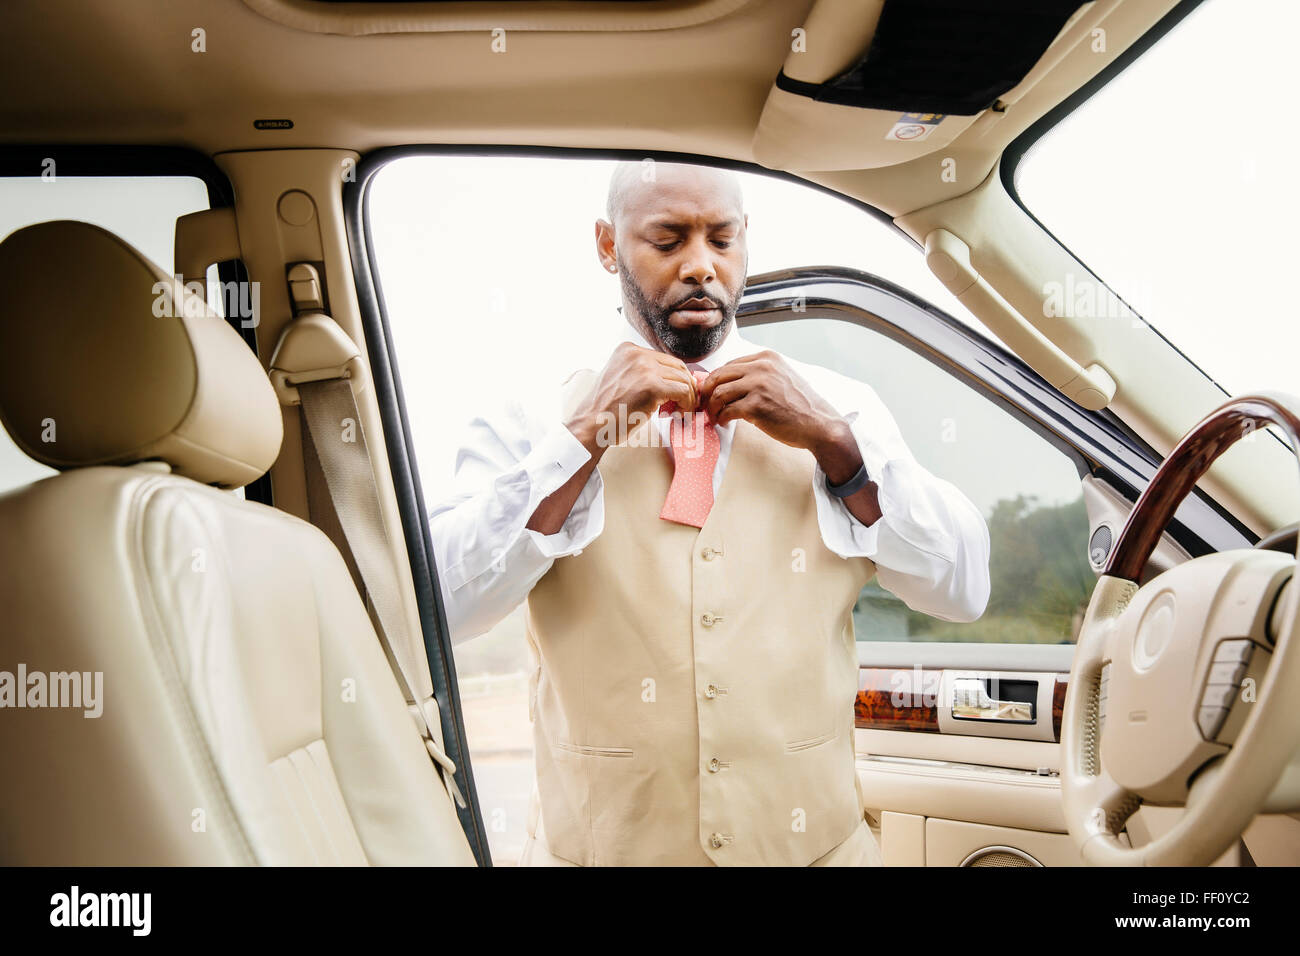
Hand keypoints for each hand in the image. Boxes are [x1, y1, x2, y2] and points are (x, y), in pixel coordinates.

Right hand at [565, 342, 698, 451]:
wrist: (591, 425)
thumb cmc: (605, 410)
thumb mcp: (621, 379)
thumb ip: (642, 374)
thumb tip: (673, 379)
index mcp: (628, 349)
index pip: (664, 359)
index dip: (675, 377)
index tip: (676, 393)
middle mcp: (637, 354)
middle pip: (677, 366)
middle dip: (685, 385)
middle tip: (683, 403)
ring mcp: (645, 369)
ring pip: (683, 379)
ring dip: (687, 397)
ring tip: (680, 411)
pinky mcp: (653, 387)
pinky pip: (683, 391)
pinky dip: (686, 404)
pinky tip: (680, 413)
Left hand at [697, 350, 847, 455]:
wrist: (819, 424)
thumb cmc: (799, 405)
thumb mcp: (780, 378)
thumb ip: (756, 376)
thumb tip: (727, 383)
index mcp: (766, 357)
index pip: (729, 365)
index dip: (716, 381)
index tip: (711, 393)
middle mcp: (762, 367)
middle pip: (719, 376)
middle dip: (708, 392)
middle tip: (706, 406)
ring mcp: (758, 385)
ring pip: (719, 393)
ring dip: (712, 408)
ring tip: (715, 417)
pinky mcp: (756, 405)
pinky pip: (727, 410)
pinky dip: (721, 418)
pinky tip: (724, 423)